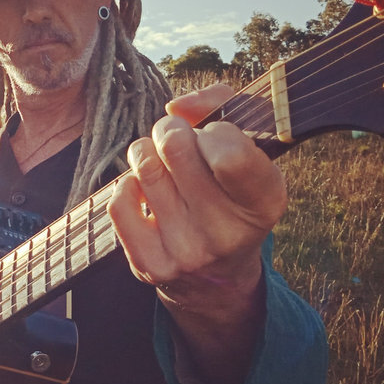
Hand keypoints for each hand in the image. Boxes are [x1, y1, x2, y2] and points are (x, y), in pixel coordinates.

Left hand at [107, 83, 286, 311]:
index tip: (215, 137)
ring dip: (147, 153)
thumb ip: (220, 107)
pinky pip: (119, 200)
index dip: (214, 130)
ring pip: (144, 167)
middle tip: (177, 141)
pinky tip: (146, 193)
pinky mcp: (151, 265)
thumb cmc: (230, 193)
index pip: (229, 152)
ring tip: (161, 164)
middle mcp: (227, 233)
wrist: (217, 277)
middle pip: (176, 146)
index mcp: (264, 202)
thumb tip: (175, 106)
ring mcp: (187, 252)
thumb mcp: (248, 151)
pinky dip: (128, 185)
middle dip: (172, 131)